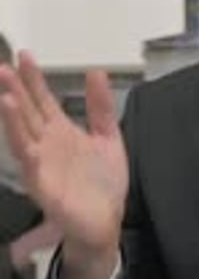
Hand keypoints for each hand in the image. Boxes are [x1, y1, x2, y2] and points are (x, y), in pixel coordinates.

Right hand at [0, 52, 127, 278]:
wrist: (106, 223)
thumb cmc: (103, 185)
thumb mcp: (108, 137)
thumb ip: (101, 106)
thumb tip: (96, 72)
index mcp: (61, 132)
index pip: (43, 99)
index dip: (33, 78)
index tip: (23, 55)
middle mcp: (46, 145)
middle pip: (28, 112)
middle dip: (15, 90)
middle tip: (3, 67)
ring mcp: (42, 165)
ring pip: (23, 137)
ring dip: (13, 118)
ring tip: (6, 96)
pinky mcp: (44, 187)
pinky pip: (32, 167)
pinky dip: (26, 152)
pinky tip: (22, 139)